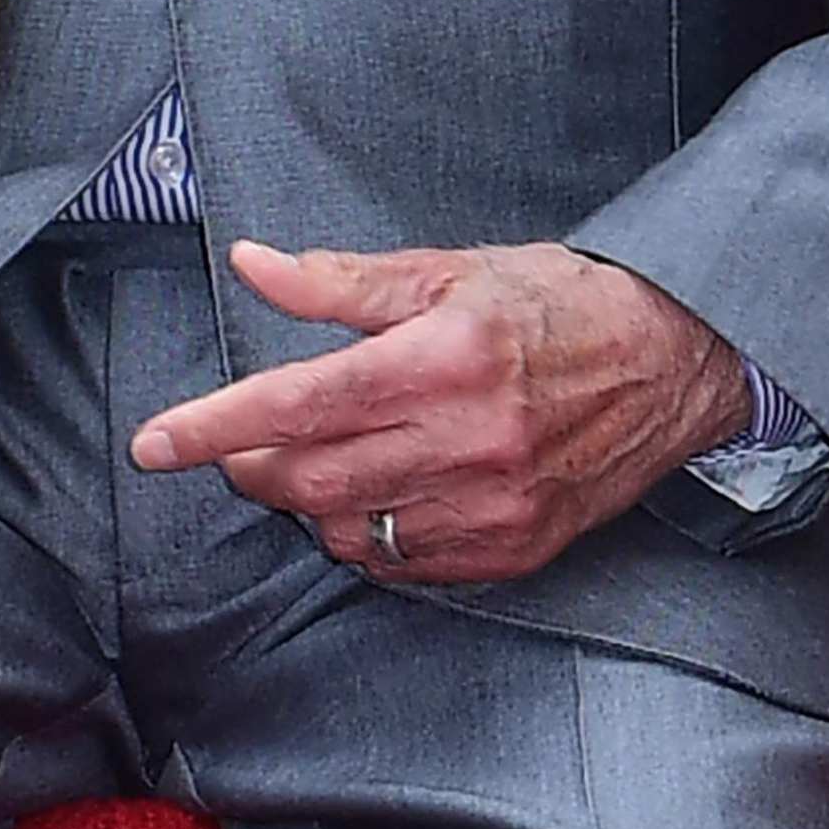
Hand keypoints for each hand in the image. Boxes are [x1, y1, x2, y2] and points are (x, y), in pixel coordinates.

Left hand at [129, 239, 749, 585]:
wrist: (673, 361)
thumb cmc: (559, 302)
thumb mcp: (453, 270)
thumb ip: (344, 283)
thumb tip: (254, 266)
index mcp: (447, 356)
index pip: (300, 402)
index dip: (215, 426)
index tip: (155, 442)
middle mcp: (469, 439)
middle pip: (311, 479)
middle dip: (250, 465)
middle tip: (235, 440)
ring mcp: (493, 505)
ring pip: (350, 529)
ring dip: (308, 501)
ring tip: (315, 458)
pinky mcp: (513, 550)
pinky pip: (403, 562)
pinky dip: (367, 532)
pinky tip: (376, 491)